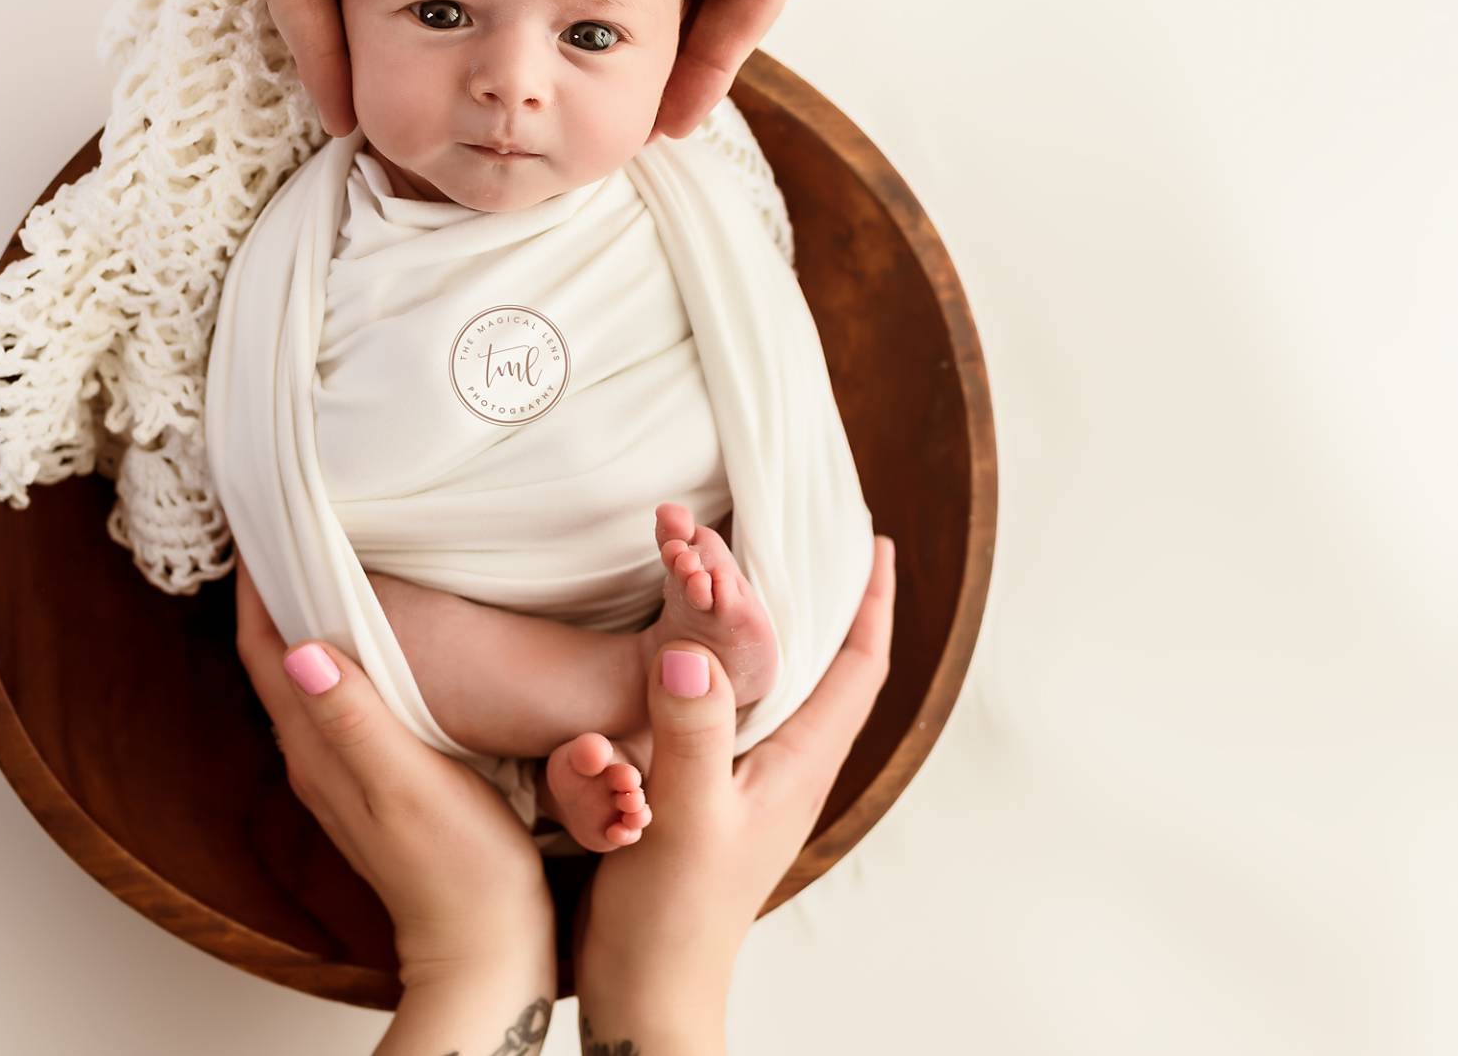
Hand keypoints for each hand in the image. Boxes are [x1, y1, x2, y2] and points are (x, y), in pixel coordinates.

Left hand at [233, 566, 554, 1051]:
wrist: (485, 943)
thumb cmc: (457, 865)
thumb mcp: (406, 782)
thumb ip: (353, 717)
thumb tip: (296, 651)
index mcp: (315, 749)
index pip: (262, 651)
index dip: (253, 587)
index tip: (258, 523)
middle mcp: (316, 757)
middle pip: (275, 657)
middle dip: (274, 590)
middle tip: (287, 524)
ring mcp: (344, 770)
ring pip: (306, 676)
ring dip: (305, 619)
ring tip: (322, 561)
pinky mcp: (378, 777)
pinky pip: (339, 698)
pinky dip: (341, 652)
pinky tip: (372, 638)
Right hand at [573, 534, 896, 1054]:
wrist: (649, 988)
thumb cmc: (676, 916)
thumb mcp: (685, 815)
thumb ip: (692, 729)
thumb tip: (694, 644)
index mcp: (800, 764)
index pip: (856, 667)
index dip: (870, 601)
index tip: (871, 541)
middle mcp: (785, 765)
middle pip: (823, 663)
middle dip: (824, 596)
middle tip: (808, 533)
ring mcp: (748, 778)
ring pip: (775, 681)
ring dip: (771, 623)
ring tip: (754, 569)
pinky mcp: (706, 789)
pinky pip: (729, 705)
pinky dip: (722, 660)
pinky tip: (694, 647)